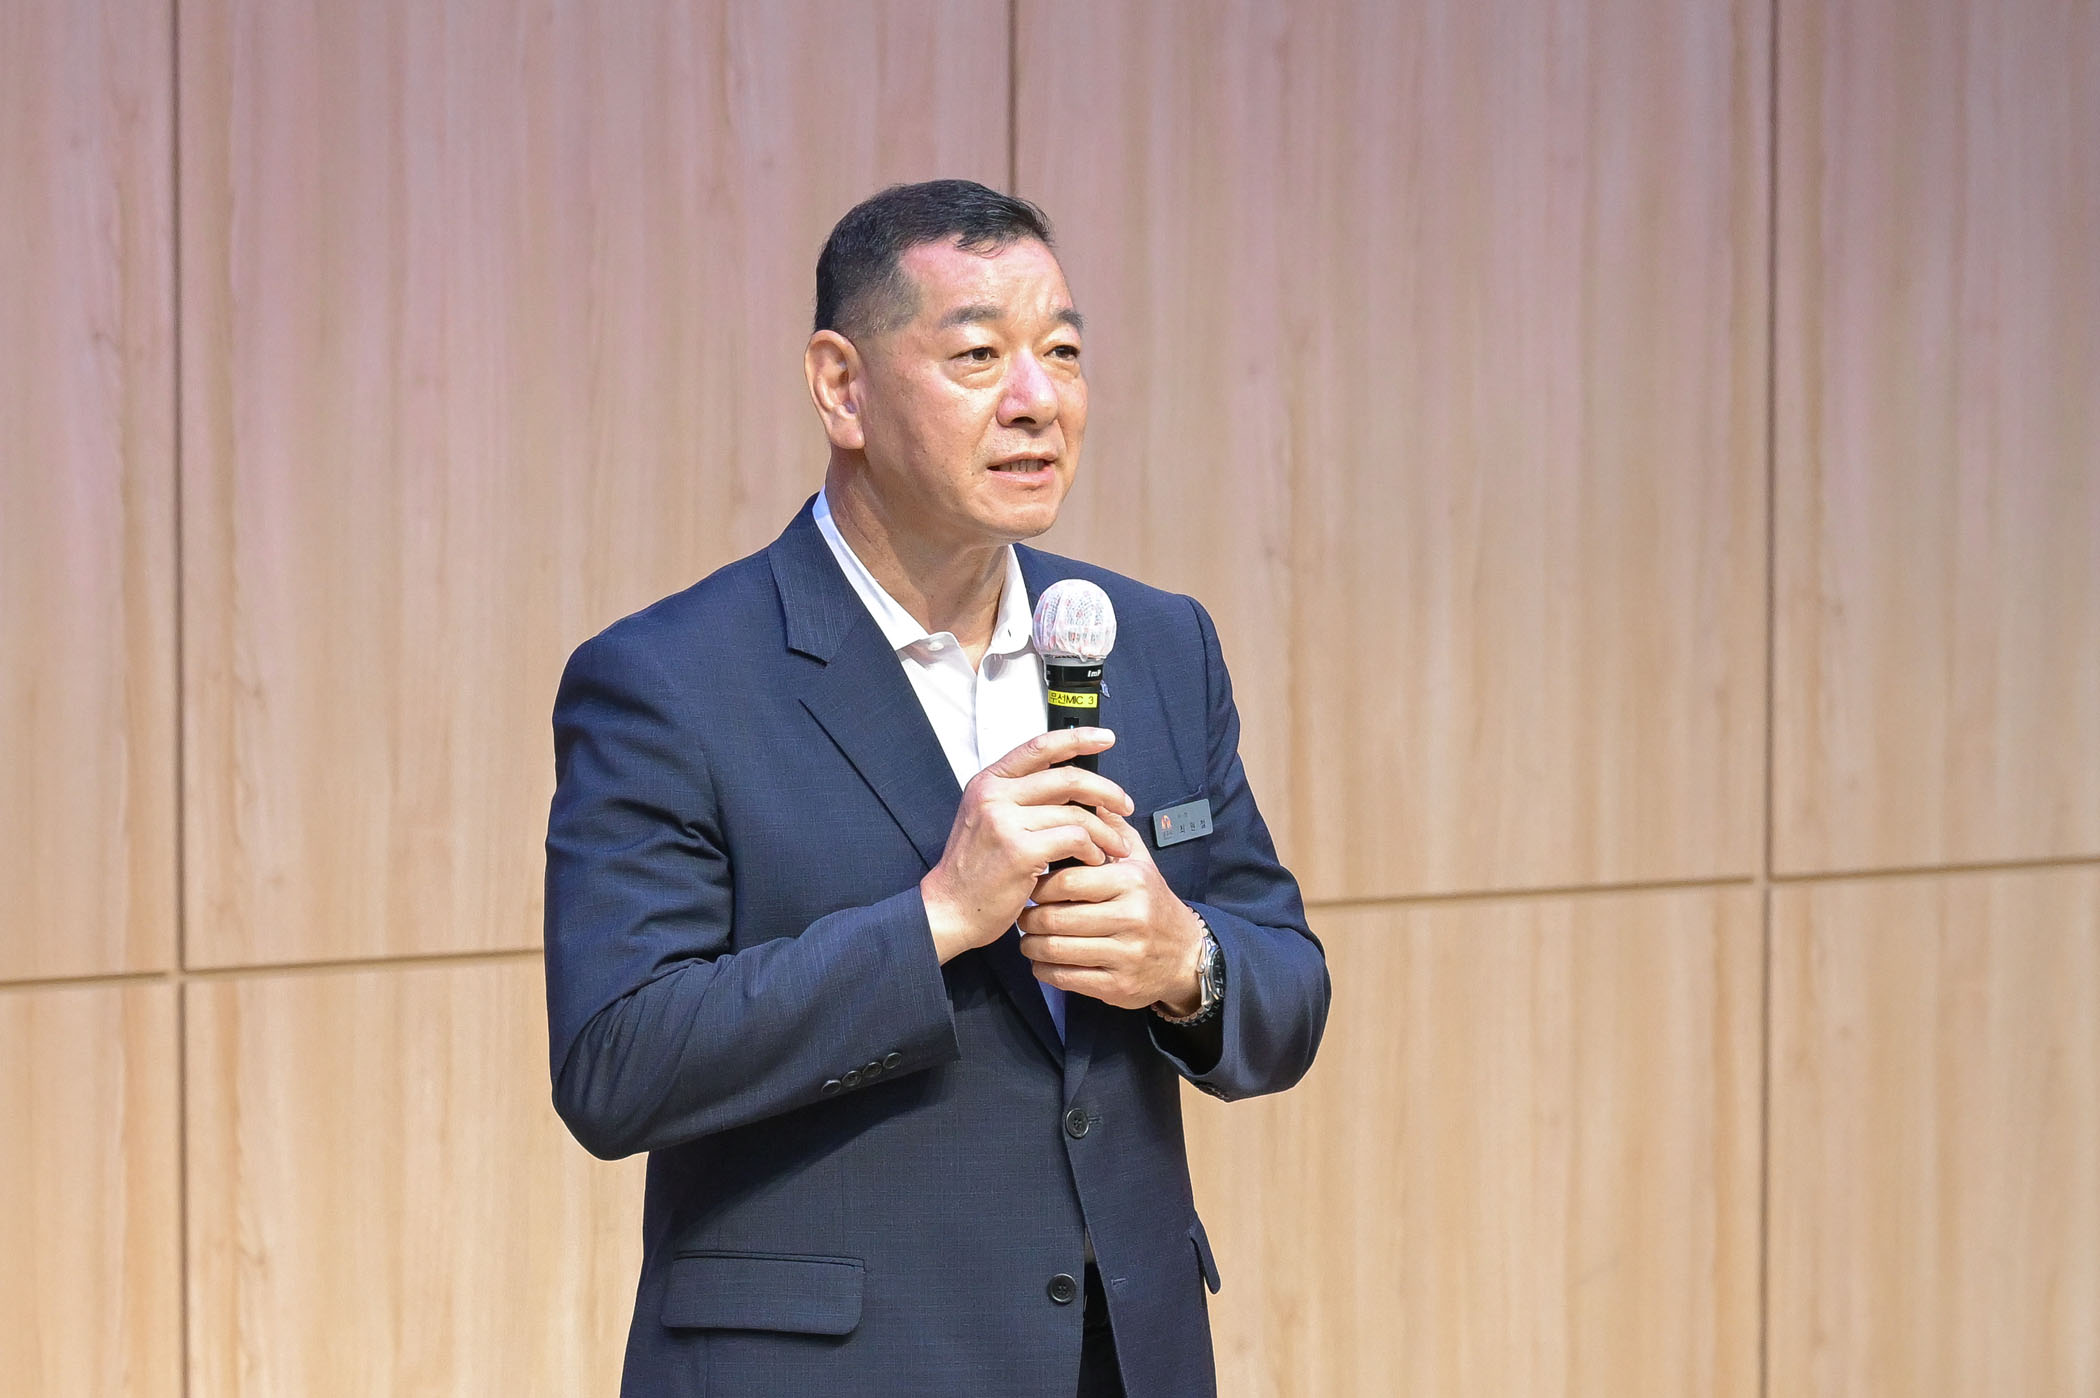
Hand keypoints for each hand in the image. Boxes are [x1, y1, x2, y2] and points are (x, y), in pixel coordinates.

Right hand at [920, 728, 1135, 963]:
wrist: (948, 909)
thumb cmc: (974, 871)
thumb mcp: (988, 820)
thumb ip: (1021, 798)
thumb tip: (1073, 786)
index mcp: (988, 782)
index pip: (1039, 747)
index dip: (1077, 738)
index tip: (1105, 738)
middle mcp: (994, 795)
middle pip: (1067, 777)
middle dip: (1106, 790)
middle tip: (1124, 805)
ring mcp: (1005, 821)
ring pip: (1076, 812)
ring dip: (1105, 831)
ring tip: (1115, 846)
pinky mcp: (1019, 850)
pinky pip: (1073, 839)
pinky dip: (1092, 849)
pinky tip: (1093, 860)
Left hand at [1016, 810, 1206, 1013]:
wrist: (1186, 955)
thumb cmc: (1152, 902)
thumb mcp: (1140, 862)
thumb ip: (1113, 830)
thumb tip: (1088, 798)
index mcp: (1131, 882)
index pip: (1067, 881)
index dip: (1040, 885)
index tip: (1032, 887)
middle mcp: (1131, 917)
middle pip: (1056, 917)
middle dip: (1029, 917)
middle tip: (1023, 915)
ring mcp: (1124, 954)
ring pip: (1055, 950)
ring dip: (1031, 946)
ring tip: (1029, 938)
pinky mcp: (1117, 986)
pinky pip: (1065, 978)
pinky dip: (1044, 970)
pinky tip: (1042, 961)